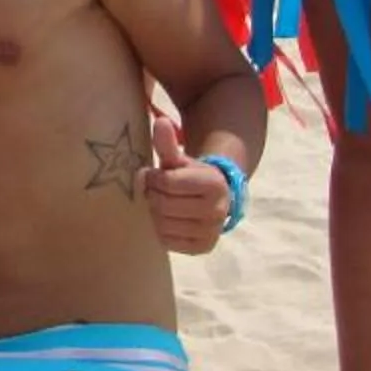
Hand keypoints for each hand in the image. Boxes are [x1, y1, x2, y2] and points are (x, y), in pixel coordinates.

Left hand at [138, 110, 229, 254]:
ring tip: (160, 203)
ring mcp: (211, 232)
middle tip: (154, 191)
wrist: (212, 201)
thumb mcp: (179, 160)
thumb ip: (167, 143)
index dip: (153, 178)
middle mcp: (218, 211)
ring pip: (163, 224)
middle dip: (152, 195)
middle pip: (163, 205)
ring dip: (154, 213)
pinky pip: (167, 241)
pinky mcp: (202, 248)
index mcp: (214, 184)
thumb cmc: (189, 177)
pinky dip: (160, 230)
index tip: (152, 175)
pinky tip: (166, 219)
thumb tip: (160, 122)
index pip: (168, 183)